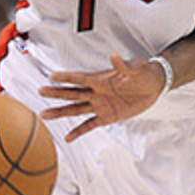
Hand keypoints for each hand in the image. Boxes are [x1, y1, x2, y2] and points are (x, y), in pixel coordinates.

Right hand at [39, 55, 165, 141]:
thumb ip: (124, 66)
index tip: (52, 77)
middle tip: (40, 92)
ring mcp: (100, 105)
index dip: (67, 77)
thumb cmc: (144, 73)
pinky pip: (90, 125)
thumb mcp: (136, 68)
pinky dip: (79, 132)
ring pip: (76, 109)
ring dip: (61, 112)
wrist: (154, 86)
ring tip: (45, 115)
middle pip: (72, 93)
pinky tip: (68, 138)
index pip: (80, 78)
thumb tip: (114, 56)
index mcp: (101, 79)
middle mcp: (96, 92)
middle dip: (57, 93)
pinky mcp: (107, 117)